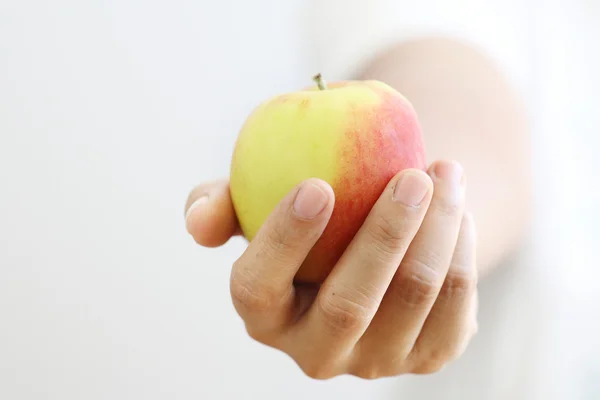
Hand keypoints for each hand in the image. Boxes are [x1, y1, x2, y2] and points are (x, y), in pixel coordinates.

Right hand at [184, 160, 477, 378]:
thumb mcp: (256, 203)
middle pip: (348, 306)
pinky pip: (454, 304)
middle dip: (385, 235)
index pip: (259, 288)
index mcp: (264, 315)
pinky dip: (461, 248)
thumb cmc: (310, 216)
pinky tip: (458, 210)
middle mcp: (315, 352)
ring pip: (413, 299)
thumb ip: (220, 206)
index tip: (317, 185)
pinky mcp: (428, 356)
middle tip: (411, 176)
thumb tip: (199, 222)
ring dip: (438, 228)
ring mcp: (375, 362)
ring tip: (445, 172)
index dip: (284, 240)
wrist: (368, 242)